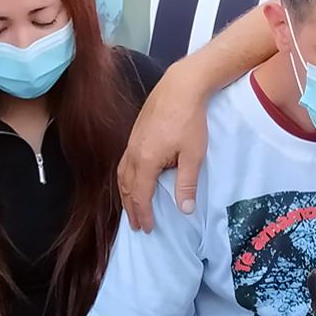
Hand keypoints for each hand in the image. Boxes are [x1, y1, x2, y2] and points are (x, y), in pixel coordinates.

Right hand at [118, 68, 208, 232]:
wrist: (181, 86)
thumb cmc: (189, 119)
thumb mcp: (193, 155)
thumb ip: (187, 184)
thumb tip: (184, 210)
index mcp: (146, 161)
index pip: (140, 195)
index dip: (143, 214)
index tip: (148, 228)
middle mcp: (134, 153)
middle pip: (126, 187)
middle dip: (131, 208)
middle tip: (137, 225)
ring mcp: (132, 142)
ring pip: (122, 174)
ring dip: (125, 194)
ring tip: (131, 207)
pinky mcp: (135, 133)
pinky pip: (124, 162)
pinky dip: (125, 178)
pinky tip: (132, 179)